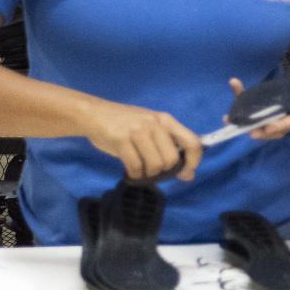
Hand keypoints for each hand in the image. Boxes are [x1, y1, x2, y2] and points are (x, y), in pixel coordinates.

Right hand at [80, 100, 201, 181]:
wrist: (95, 114)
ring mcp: (138, 131)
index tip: (185, 173)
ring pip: (155, 165)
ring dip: (148, 174)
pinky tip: (130, 171)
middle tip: (152, 169)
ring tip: (140, 169)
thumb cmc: (126, 124)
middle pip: (172, 159)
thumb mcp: (151, 129)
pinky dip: (135, 174)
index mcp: (166, 121)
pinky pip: (136, 166)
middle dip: (163, 170)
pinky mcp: (121, 139)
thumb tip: (188, 175)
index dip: (194, 161)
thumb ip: (169, 147)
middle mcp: (155, 124)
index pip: (192, 142)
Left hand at [228, 72, 289, 141]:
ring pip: (264, 120)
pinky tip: (236, 88)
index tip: (265, 129)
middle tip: (241, 128)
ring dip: (247, 119)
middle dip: (257, 129)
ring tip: (228, 117)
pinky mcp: (277, 104)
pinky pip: (261, 108)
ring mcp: (282, 111)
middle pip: (272, 128)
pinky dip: (247, 101)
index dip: (278, 126)